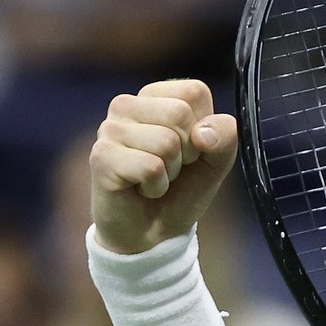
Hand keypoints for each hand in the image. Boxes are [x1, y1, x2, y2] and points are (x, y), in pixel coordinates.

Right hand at [89, 79, 238, 253]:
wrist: (154, 232)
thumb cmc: (183, 189)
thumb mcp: (217, 160)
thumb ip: (225, 137)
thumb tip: (203, 133)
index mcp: (156, 96)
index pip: (194, 92)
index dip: (205, 128)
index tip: (192, 148)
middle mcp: (128, 105)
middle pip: (179, 114)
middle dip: (188, 151)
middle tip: (173, 167)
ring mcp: (109, 129)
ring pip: (166, 142)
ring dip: (171, 172)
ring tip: (156, 178)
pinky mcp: (101, 156)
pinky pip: (150, 167)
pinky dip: (157, 186)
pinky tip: (143, 189)